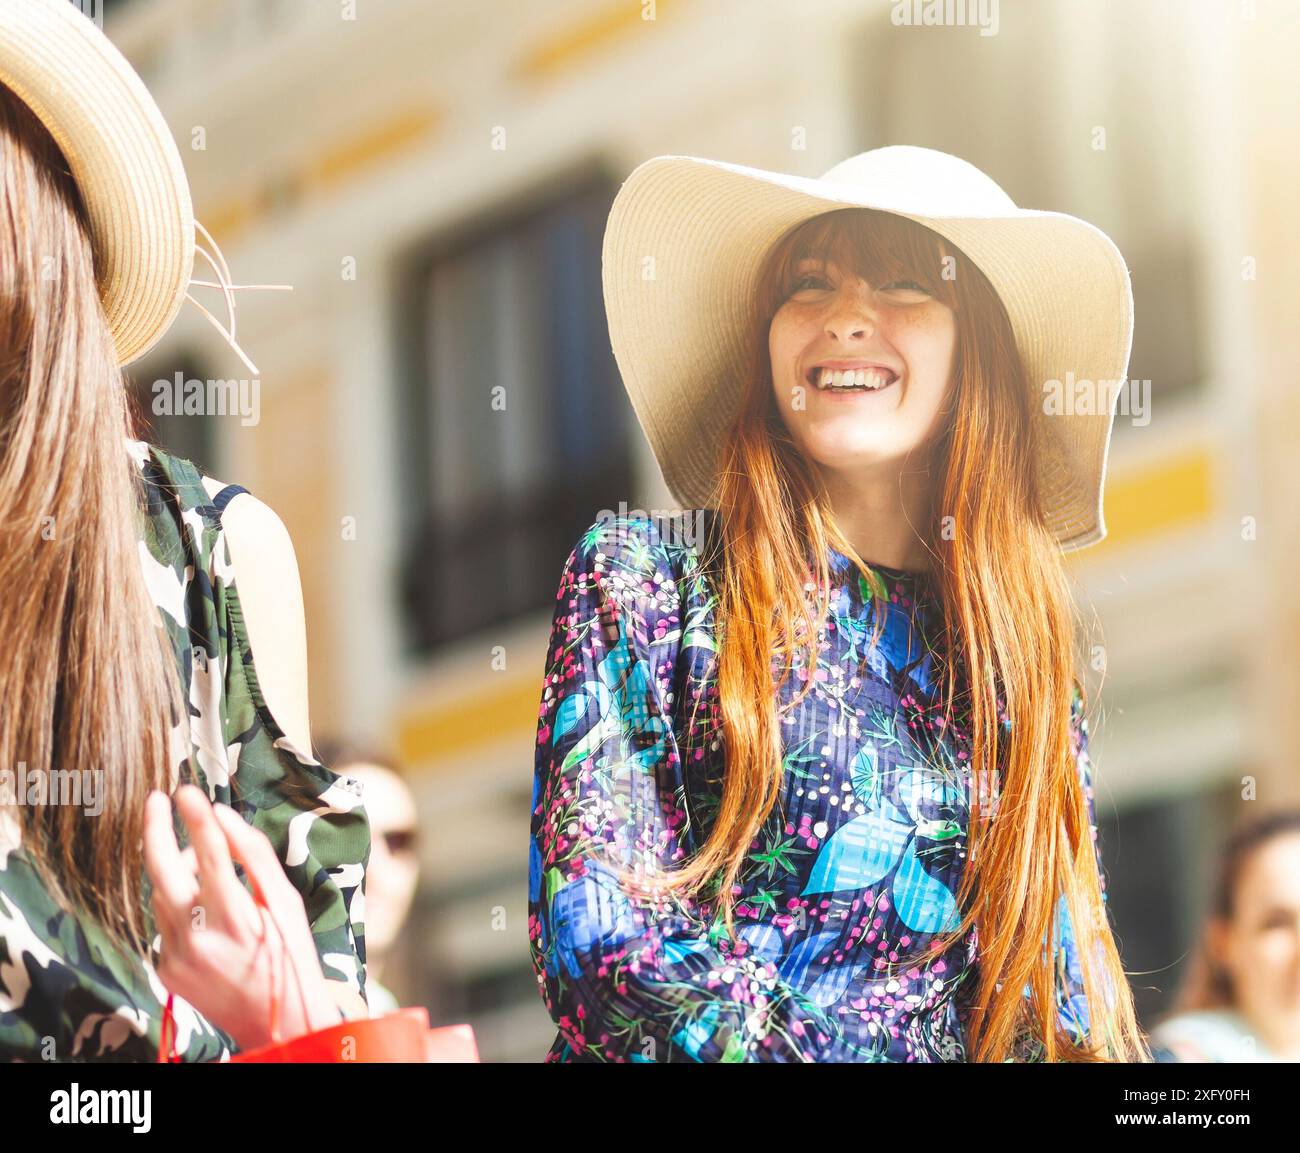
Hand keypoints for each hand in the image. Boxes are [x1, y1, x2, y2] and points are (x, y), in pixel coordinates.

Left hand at [143, 785, 342, 1051]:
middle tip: (157, 799)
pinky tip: (205, 912)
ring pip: (161, 894)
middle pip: (162, 870)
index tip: (186, 789)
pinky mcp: (164, 970)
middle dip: (155, 829)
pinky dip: (180, 906)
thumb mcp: (286, 902)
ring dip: (177, 870)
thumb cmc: (290, 954)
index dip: (196, 816)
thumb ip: (253, 856)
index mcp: (236, 918)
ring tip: (203, 865)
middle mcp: (198, 938)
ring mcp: (175, 957)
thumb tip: (223, 816)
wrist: (278, 1022)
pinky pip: (164, 923)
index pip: (209, 853)